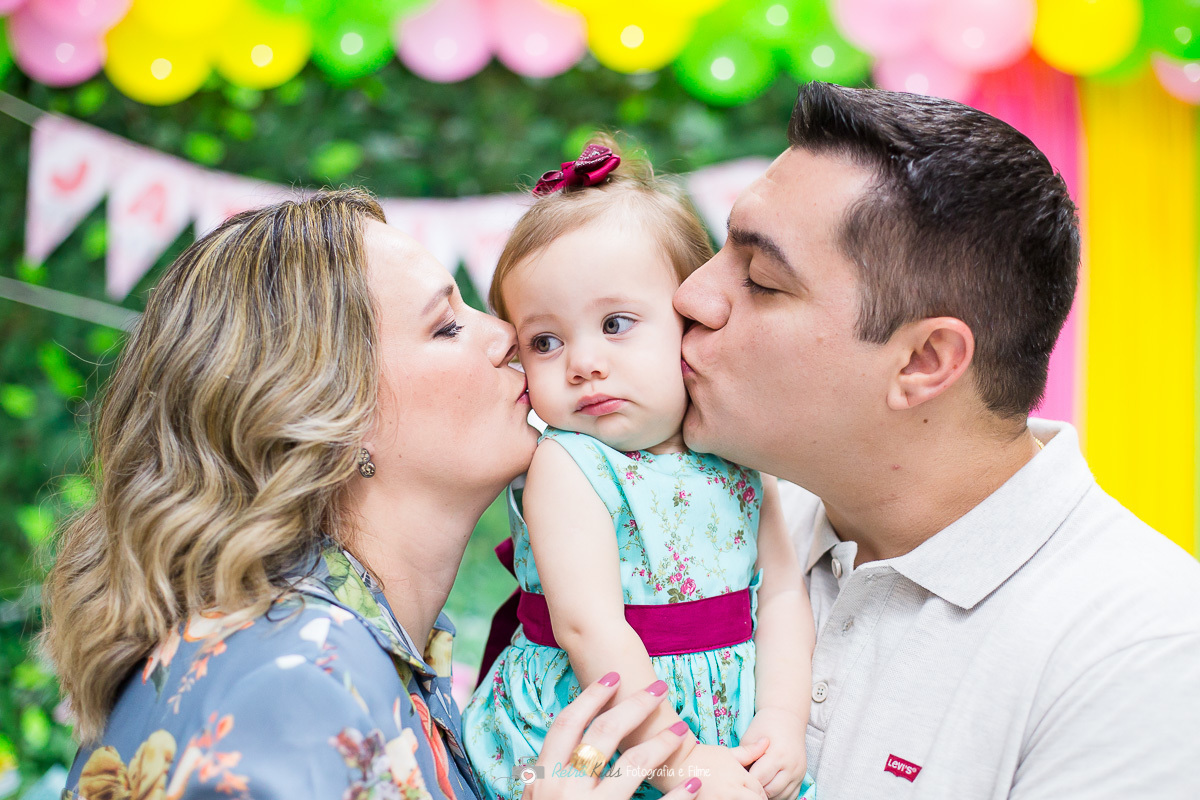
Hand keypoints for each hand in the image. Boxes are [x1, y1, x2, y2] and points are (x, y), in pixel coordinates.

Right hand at [523, 673, 703, 799]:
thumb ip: (546, 780)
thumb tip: (553, 752)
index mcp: (542, 780)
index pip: (567, 725)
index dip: (590, 696)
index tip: (614, 676)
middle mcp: (563, 791)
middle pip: (603, 735)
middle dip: (634, 706)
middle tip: (660, 688)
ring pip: (632, 766)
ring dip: (662, 743)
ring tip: (683, 730)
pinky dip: (676, 796)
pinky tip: (692, 782)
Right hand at [663, 742, 770, 799]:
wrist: (677, 763)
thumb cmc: (703, 756)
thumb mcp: (728, 752)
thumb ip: (750, 751)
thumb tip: (766, 742)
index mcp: (740, 776)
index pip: (760, 792)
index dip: (759, 794)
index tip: (754, 793)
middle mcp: (733, 791)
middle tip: (747, 796)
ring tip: (734, 796)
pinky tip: (724, 799)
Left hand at [742, 708, 807, 799]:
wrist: (787, 718)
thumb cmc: (764, 726)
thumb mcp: (750, 738)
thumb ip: (744, 758)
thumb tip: (739, 777)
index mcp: (777, 754)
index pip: (758, 778)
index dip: (746, 780)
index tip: (737, 779)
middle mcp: (791, 765)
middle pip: (770, 790)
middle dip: (756, 790)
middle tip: (745, 785)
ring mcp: (799, 772)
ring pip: (781, 796)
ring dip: (767, 795)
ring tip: (755, 788)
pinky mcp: (802, 776)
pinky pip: (791, 796)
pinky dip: (779, 796)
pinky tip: (768, 790)